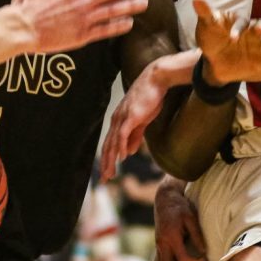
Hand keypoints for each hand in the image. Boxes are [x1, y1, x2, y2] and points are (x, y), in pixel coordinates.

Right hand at [12, 0, 150, 52]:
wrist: (21, 29)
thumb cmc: (26, 4)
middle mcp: (82, 2)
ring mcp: (83, 20)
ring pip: (112, 11)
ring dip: (130, 6)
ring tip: (144, 2)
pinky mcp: (81, 36)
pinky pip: (104, 31)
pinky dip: (117, 26)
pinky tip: (129, 23)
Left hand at [98, 66, 167, 183]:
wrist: (156, 81)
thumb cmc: (150, 98)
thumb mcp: (142, 121)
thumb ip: (135, 136)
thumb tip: (130, 152)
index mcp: (119, 121)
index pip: (110, 143)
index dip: (108, 159)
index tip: (107, 173)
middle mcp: (117, 120)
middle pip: (108, 145)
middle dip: (106, 164)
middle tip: (105, 179)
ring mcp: (122, 118)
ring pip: (114, 143)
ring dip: (111, 159)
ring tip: (110, 173)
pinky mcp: (131, 116)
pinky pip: (123, 134)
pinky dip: (121, 146)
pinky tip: (122, 158)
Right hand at [154, 180, 206, 260]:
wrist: (164, 199)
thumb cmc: (179, 207)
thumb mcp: (191, 218)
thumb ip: (197, 236)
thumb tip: (204, 253)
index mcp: (170, 237)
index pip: (183, 259)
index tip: (205, 259)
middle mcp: (162, 244)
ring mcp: (158, 246)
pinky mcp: (158, 246)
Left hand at [193, 0, 260, 83]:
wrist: (215, 60)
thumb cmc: (212, 37)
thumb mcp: (207, 25)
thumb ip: (206, 13)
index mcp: (240, 21)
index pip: (241, 22)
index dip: (237, 28)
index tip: (231, 37)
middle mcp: (252, 32)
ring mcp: (258, 46)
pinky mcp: (260, 60)